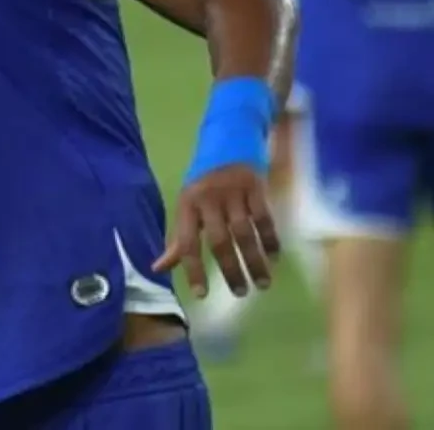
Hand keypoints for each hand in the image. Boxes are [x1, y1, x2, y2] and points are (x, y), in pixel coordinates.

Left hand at [153, 163, 278, 298]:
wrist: (228, 138)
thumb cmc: (203, 181)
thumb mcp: (187, 204)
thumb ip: (178, 238)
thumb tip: (158, 268)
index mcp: (187, 205)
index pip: (187, 242)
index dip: (192, 269)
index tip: (200, 294)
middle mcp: (208, 199)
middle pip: (219, 240)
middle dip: (230, 270)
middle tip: (240, 294)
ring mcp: (233, 192)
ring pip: (244, 233)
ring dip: (254, 260)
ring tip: (263, 283)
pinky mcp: (255, 186)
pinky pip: (264, 218)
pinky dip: (270, 239)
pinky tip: (274, 256)